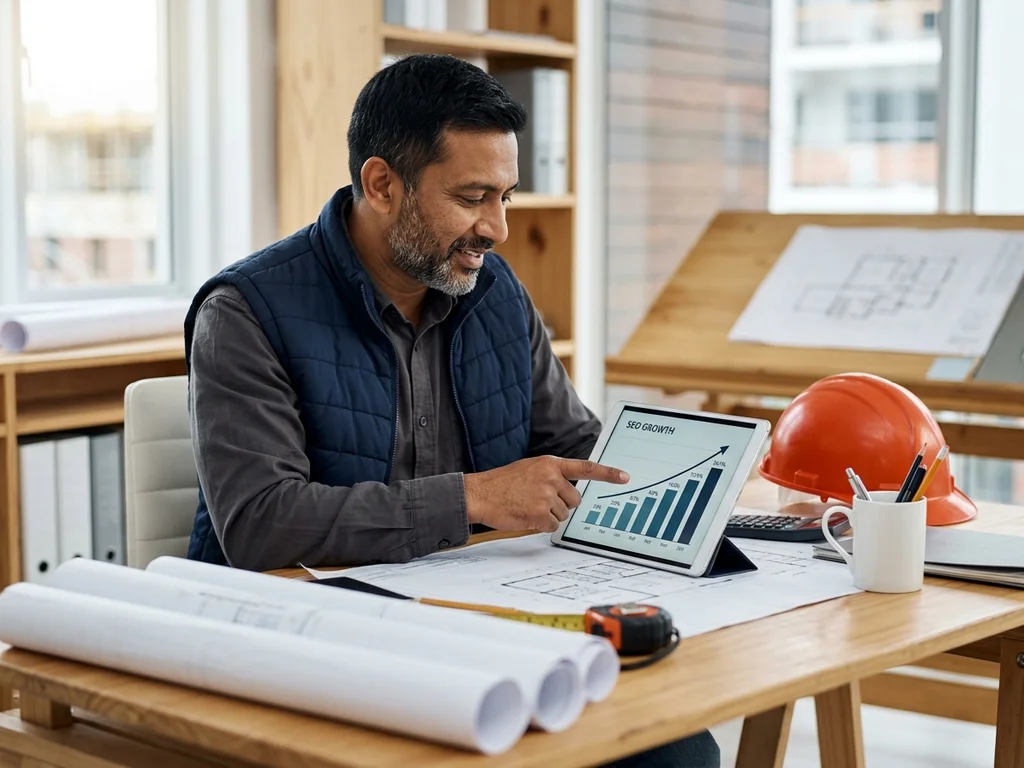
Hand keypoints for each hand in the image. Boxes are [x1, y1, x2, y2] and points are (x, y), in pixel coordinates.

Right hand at [463, 456, 628, 532]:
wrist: (480, 493)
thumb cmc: (503, 483)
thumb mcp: (530, 469)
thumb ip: (552, 475)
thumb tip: (571, 492)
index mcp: (550, 464)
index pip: (585, 468)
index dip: (607, 474)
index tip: (625, 477)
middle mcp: (551, 478)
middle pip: (575, 501)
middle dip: (562, 505)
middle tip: (540, 501)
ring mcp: (545, 496)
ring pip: (563, 515)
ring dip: (549, 516)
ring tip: (528, 506)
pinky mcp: (538, 514)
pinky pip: (551, 526)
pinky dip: (541, 525)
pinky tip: (526, 516)